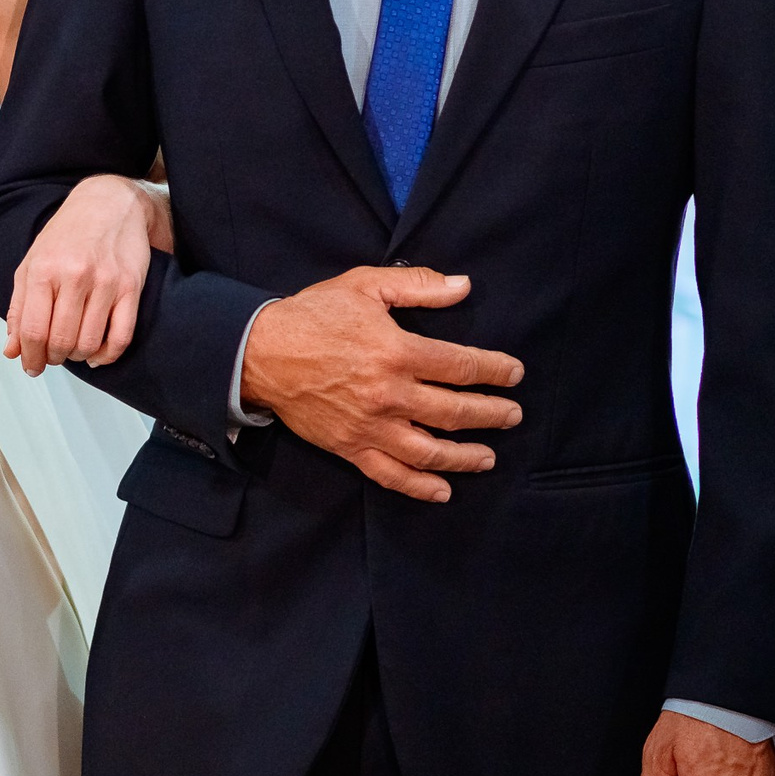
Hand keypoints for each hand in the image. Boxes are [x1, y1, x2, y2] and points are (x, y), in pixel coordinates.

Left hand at [6, 176, 171, 375]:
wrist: (108, 203)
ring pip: (90, 343)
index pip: (33, 330)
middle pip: (61, 341)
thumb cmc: (67, 235)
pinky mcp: (131, 287)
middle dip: (53, 358)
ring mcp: (105, 282)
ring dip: (78, 356)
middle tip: (52, 356)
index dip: (30, 357)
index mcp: (43, 270)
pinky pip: (121, 336)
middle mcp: (74, 275)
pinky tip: (96, 354)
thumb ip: (19, 308)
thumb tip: (12, 350)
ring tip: (73, 349)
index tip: (32, 366)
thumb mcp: (32, 263)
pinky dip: (107, 355)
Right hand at [238, 266, 520, 500]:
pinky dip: (420, 486)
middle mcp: (390, 394)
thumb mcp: (364, 285)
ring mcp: (370, 426)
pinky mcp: (350, 448)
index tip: (514, 374)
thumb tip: (463, 286)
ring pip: (430, 451)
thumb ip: (417, 285)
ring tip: (489, 456)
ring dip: (466, 456)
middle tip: (513, 415)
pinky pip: (391, 475)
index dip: (495, 371)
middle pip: (455, 411)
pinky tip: (443, 490)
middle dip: (492, 414)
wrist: (260, 352)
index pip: (462, 367)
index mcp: (397, 352)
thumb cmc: (313, 314)